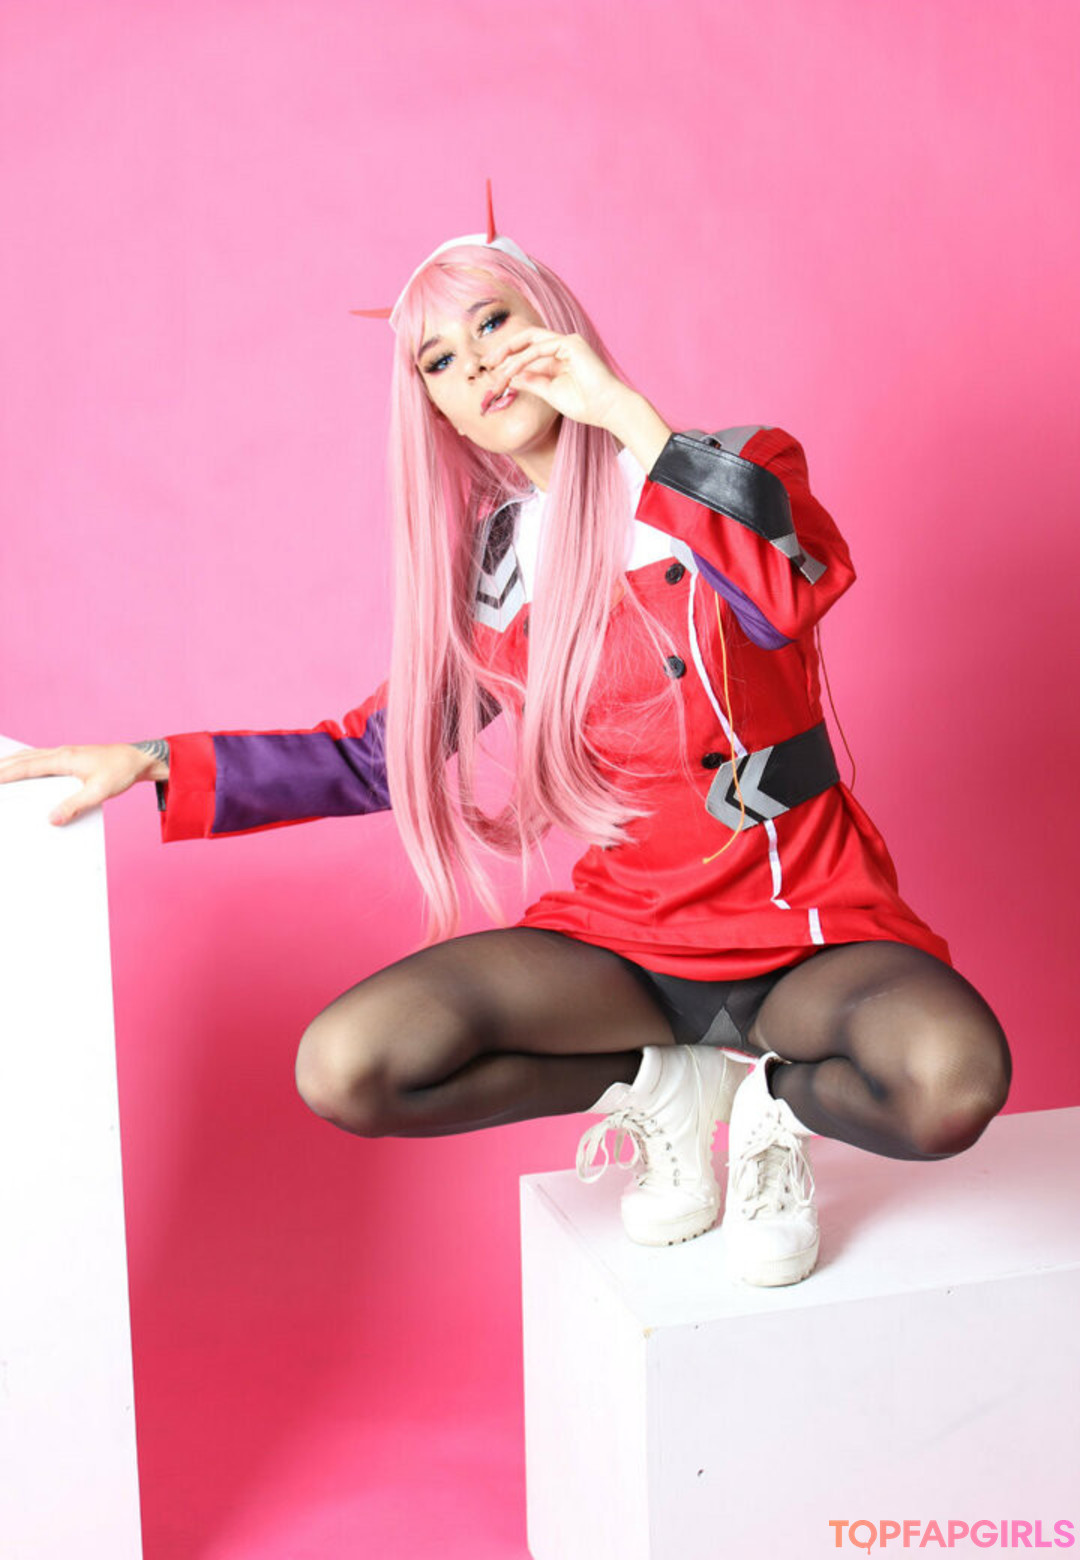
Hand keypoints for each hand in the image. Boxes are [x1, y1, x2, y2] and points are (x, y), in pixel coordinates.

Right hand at [0, 743, 160, 825]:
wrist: (136, 759)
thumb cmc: (120, 772)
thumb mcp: (99, 792)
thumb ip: (75, 805)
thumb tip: (53, 819)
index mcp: (64, 759)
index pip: (27, 766)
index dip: (6, 773)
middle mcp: (60, 753)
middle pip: (23, 759)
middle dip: (2, 767)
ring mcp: (64, 754)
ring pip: (29, 756)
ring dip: (10, 763)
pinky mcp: (68, 758)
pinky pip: (39, 758)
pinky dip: (24, 762)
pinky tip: (20, 767)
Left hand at [483, 327, 626, 430]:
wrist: (609, 410)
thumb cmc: (586, 405)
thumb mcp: (550, 393)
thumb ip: (531, 382)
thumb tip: (511, 377)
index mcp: (559, 356)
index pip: (528, 350)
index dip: (509, 358)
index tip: (492, 372)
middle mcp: (563, 345)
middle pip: (526, 339)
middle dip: (504, 350)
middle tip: (487, 364)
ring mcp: (568, 342)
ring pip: (529, 343)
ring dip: (510, 358)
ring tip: (496, 373)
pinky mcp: (571, 344)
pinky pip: (538, 349)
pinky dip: (522, 360)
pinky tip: (511, 373)